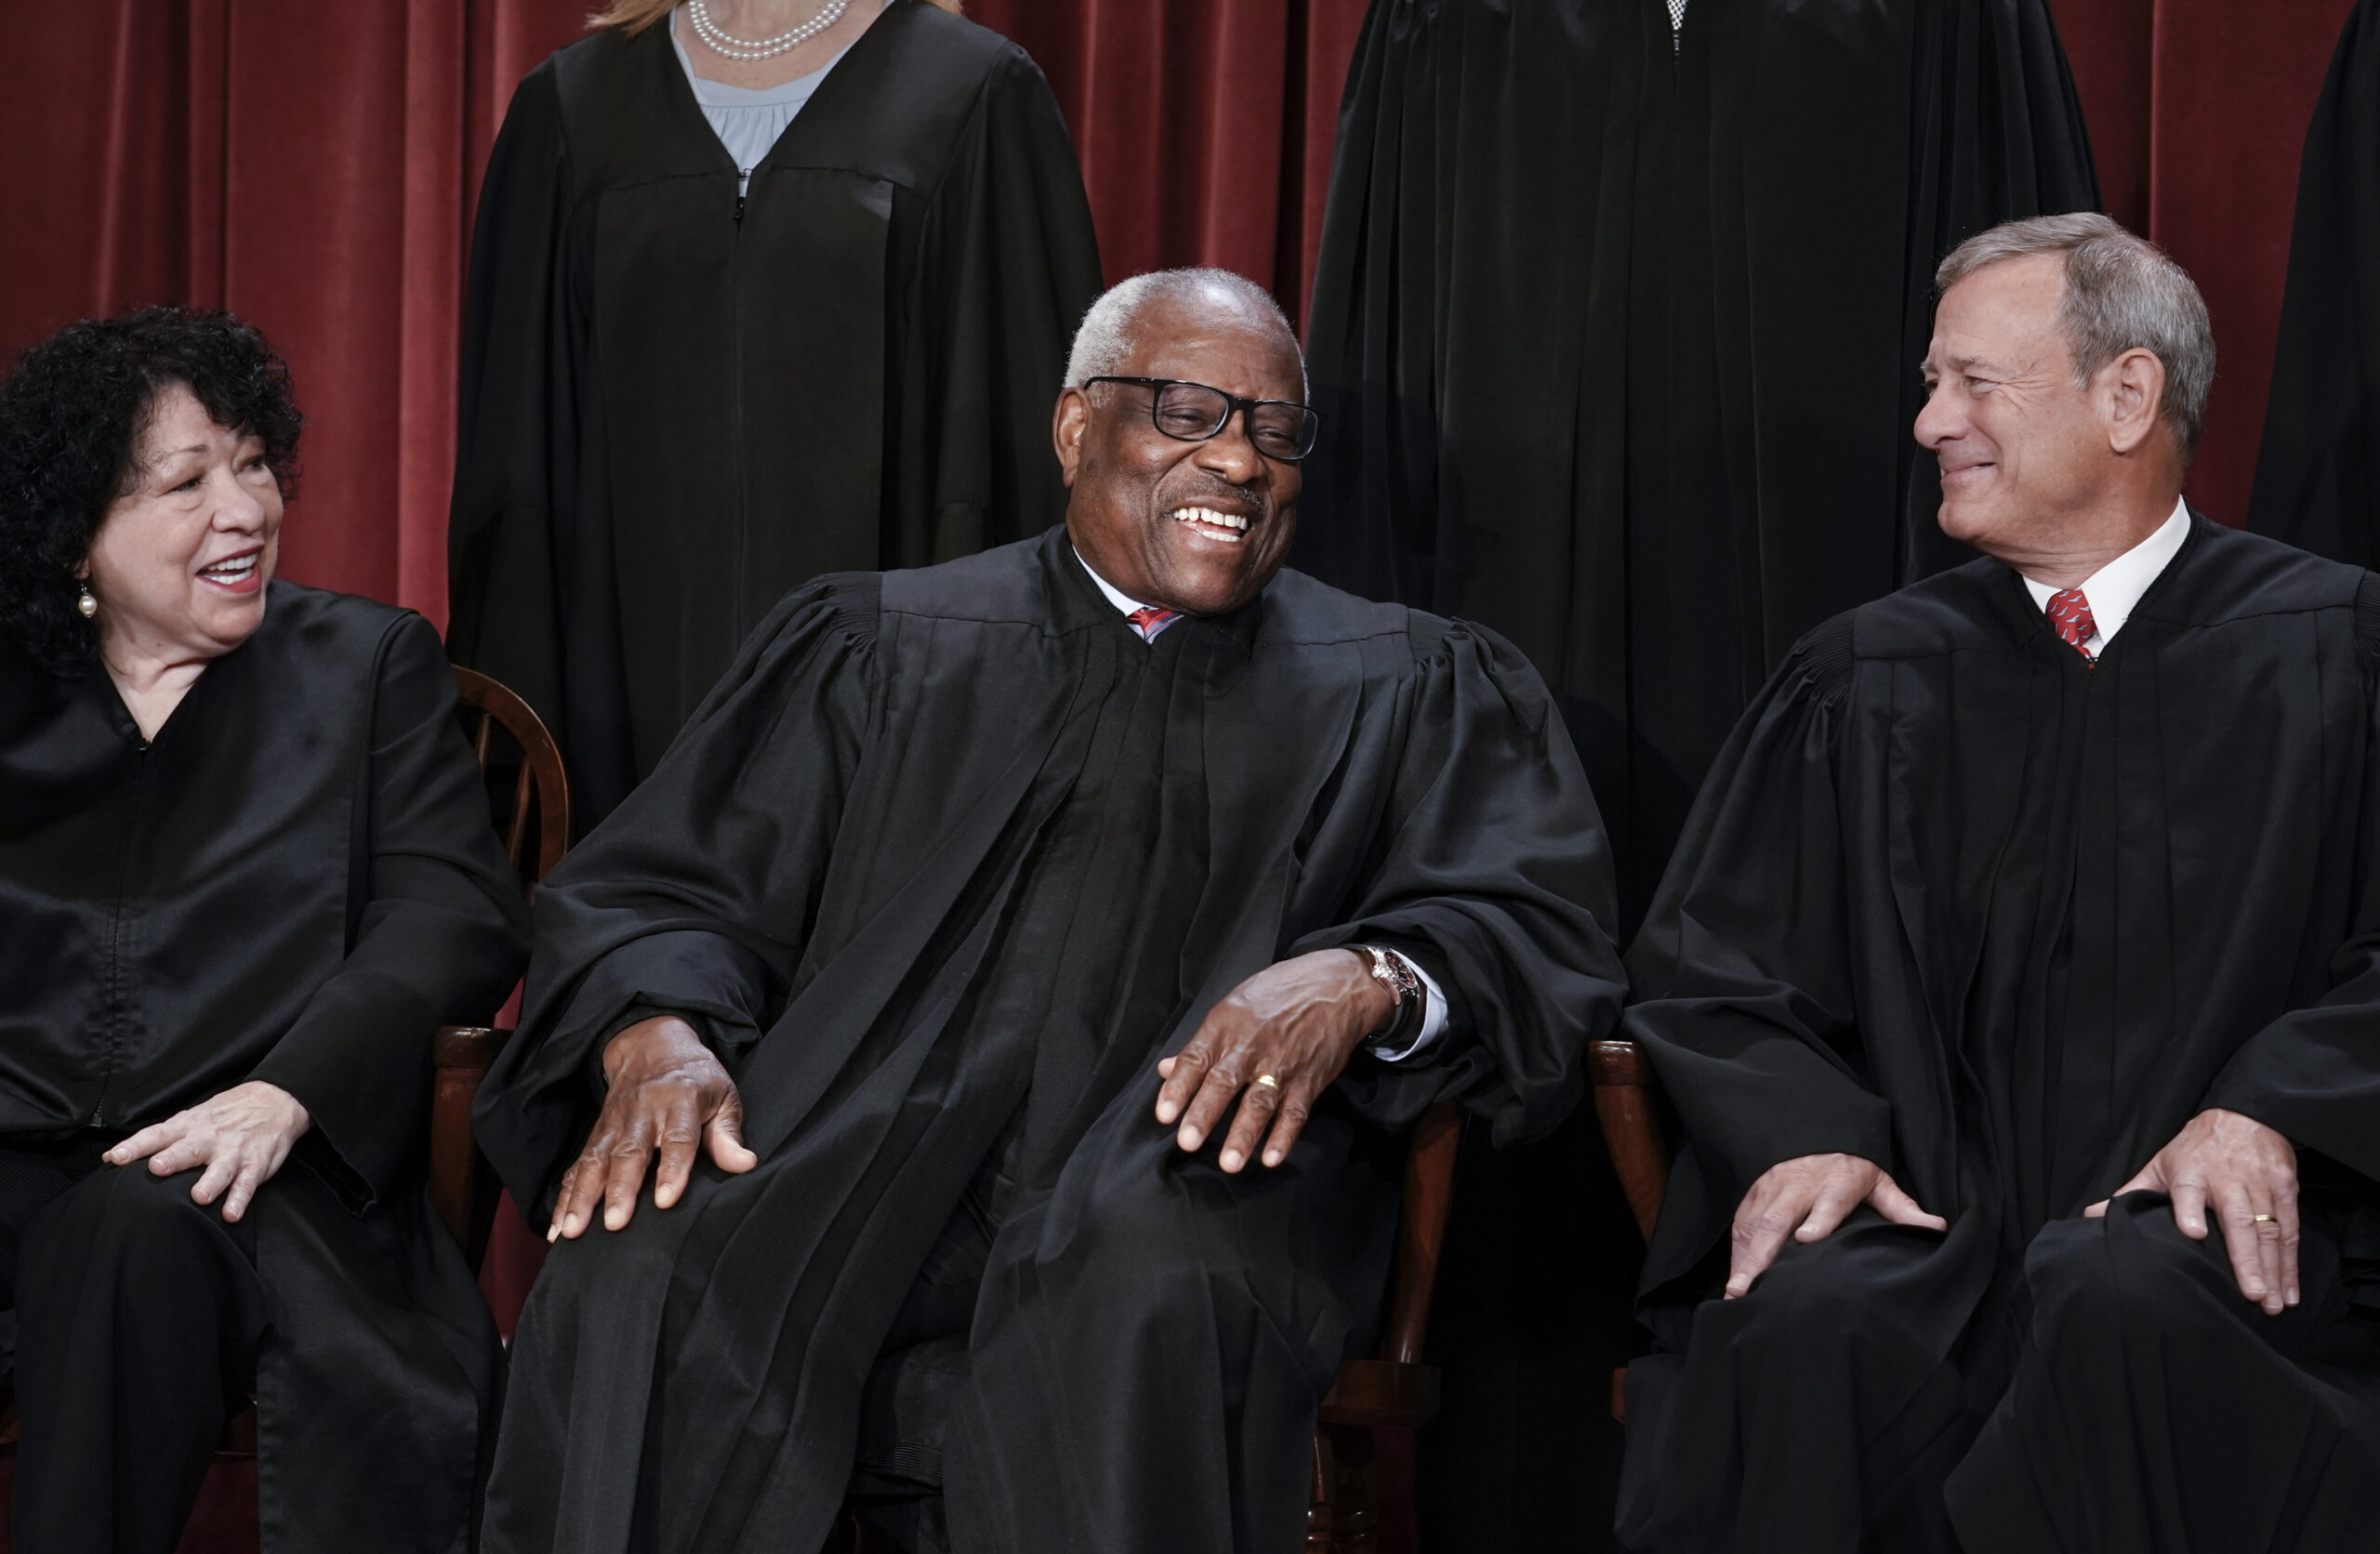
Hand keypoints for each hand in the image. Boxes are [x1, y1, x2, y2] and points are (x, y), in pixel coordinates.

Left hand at [104, 1080, 310, 1223]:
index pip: (158, 1134)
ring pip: (221, 1168)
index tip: (117, 1157)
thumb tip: (112, 1157)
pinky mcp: (256, 1164)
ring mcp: (234, 1151)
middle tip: (157, 1168)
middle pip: (188, 1149)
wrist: (275, 1101)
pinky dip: (240, 1199)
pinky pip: (247, 1184)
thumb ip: (157, 1139)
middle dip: (173, 1159)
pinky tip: (232, 1214)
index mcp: (188, 1125)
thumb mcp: (191, 1119)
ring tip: (199, 1197)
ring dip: (211, 1182)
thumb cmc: (224, 1115)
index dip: (137, 1145)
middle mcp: (209, 1137)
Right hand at [549, 1016, 757, 1241]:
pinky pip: (577, 1166)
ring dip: (582, 1196)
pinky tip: (558, 1226)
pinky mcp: (596, 1134)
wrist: (651, 1044)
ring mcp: (614, 1124)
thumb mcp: (722, 1094)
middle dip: (620, 1189)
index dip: (672, 1169)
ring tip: (573, 1231)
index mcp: (679, 1100)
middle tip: (615, 1223)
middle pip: (630, 1153)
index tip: (666, 1199)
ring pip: (595, 1161)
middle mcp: (642, 1112)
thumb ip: (729, 1132)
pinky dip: (565, 1196)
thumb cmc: (695, 1077)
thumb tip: (745, 1164)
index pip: (677, 1138)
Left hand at [1153, 949, 1393, 1172]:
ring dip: (1243, 1134)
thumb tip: (1165, 1069)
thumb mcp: (1234, 1005)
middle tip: (1188, 1142)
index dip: (1179, 1087)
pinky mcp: (1309, 1080)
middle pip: (1224, 1082)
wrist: (1336, 986)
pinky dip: (1284, 1137)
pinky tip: (1270, 1159)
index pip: (1196, 1059)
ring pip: (1260, 1102)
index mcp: (1226, 1025)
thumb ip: (1202, 1043)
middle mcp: (1252, 1046)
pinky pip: (1295, 1113)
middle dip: (1205, 1113)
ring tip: (1229, 1163)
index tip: (1164, 1114)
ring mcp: (1282, 1065)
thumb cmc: (1279, 993)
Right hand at [1726, 1153, 1945, 1298]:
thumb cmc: (1851, 1170)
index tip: (1808, 1239)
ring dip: (1744, 1259)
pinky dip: (1736, 1253)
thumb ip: (1902, 1208)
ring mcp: (1771, 1191)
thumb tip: (1936, 1228)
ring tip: (1735, 1291)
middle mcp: (1798, 1186)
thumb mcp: (1880, 1183)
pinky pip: (1740, 1225)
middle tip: (1750, 1286)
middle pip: (1778, 1219)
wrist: (1814, 1137)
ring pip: (1754, 1225)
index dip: (1819, 1220)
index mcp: (1835, 1183)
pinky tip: (1734, 1279)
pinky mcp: (1753, 1196)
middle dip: (1762, 1254)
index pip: (1828, 1202)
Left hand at [2084, 1107, 2298, 1314]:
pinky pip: (2291, 1229)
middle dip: (2247, 1259)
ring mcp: (2260, 1184)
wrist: (2245, 1115)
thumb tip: (2090, 1216)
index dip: (2189, 1210)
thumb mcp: (2160, 1165)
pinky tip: (2289, 1290)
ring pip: (2270, 1229)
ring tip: (2272, 1305)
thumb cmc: (2195, 1149)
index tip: (2192, 1232)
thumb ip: (2131, 1193)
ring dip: (2273, 1269)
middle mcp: (2227, 1179)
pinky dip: (2291, 1263)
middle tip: (2252, 1294)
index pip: (2187, 1190)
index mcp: (2190, 1172)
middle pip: (2238, 1219)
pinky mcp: (2285, 1188)